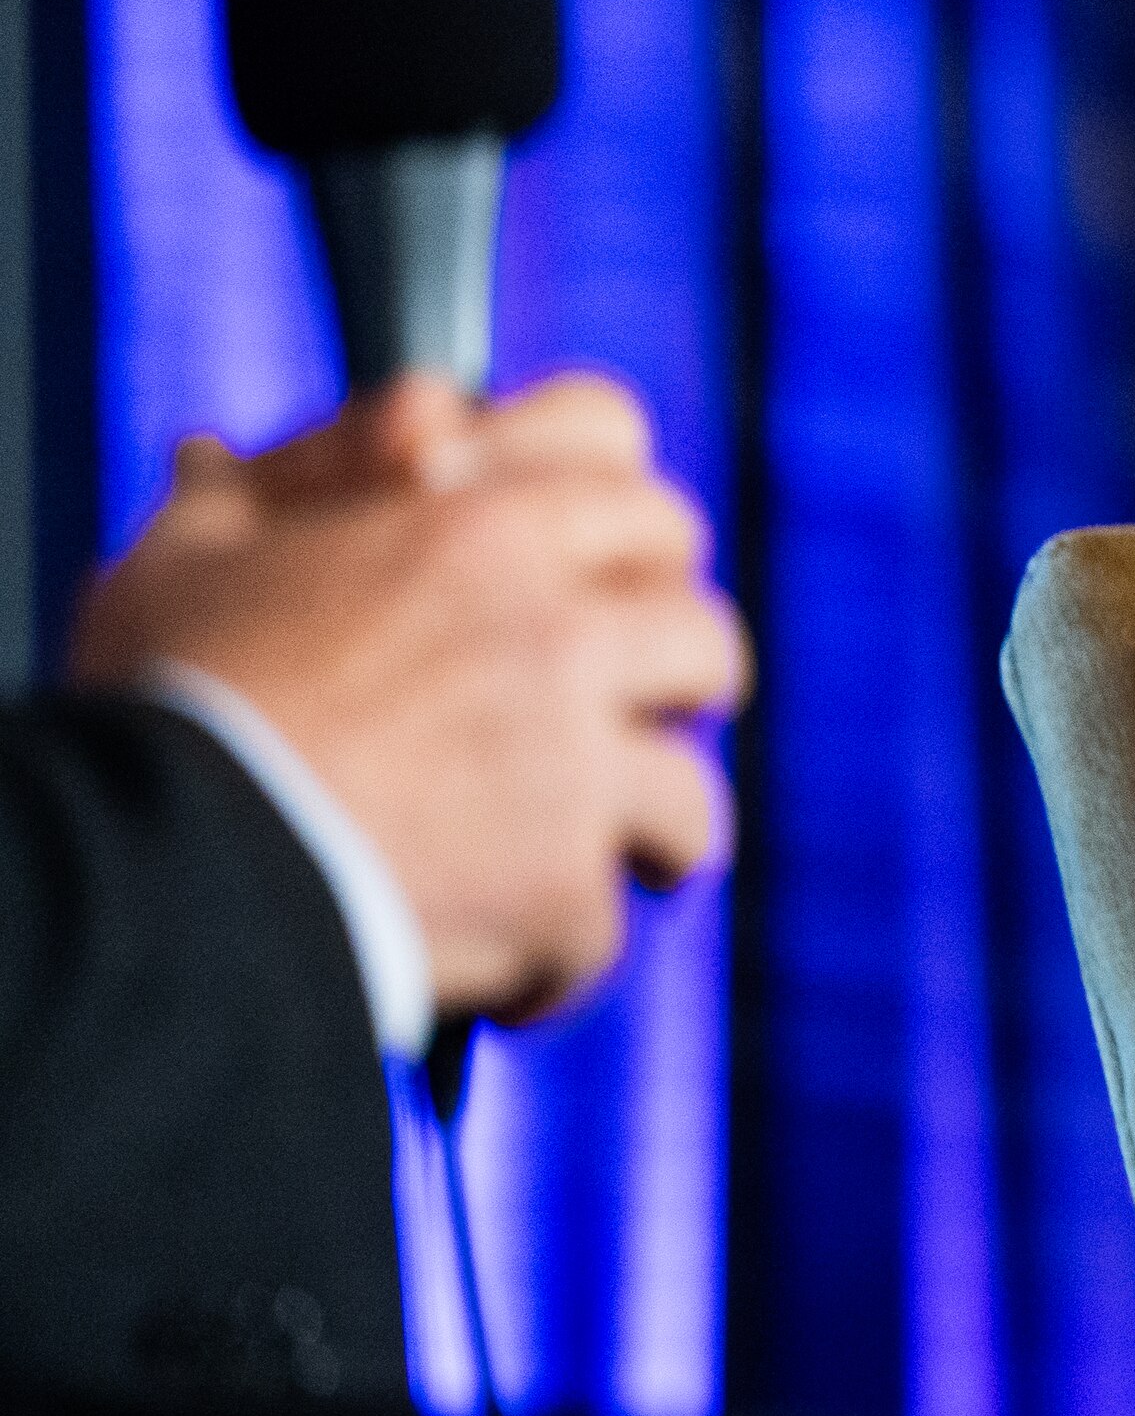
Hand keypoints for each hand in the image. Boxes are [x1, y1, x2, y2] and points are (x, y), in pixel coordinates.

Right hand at [69, 372, 749, 1023]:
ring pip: (690, 793)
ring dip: (650, 826)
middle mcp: (557, 633)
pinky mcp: (564, 890)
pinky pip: (605, 925)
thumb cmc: (164, 702)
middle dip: (669, 675)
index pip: (620, 462)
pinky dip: (558, 954)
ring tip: (593, 849)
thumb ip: (238, 498)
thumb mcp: (181, 560)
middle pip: (701, 631)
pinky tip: (503, 958)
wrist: (154, 867)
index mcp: (482, 527)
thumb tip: (219, 458)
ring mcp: (575, 767)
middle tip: (618, 714)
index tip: (600, 565)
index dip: (615, 513)